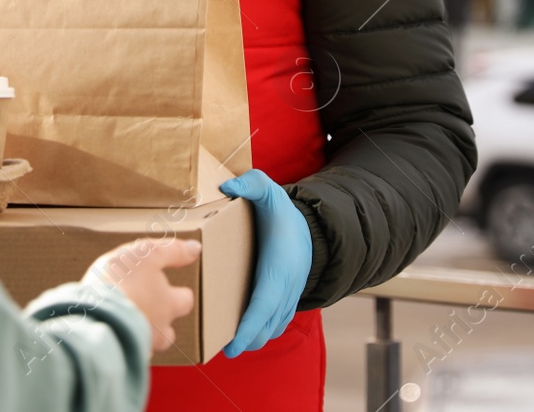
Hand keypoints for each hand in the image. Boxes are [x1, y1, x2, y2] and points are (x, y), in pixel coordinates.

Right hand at [86, 238, 201, 352]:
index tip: (173, 288)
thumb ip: (172, 251)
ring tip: (128, 323)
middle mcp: (159, 328)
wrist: (93, 315)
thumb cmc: (120, 282)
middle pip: (169, 332)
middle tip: (150, 309)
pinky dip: (121, 343)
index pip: (185, 301)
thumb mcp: (146, 254)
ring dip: (141, 334)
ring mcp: (140, 345)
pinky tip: (111, 333)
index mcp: (168, 304)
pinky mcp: (120, 355)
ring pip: (147, 343)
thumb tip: (195, 248)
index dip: (180, 294)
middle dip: (163, 322)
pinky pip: (125, 352)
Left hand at [220, 168, 311, 357]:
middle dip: (246, 340)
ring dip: (253, 338)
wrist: (312, 228)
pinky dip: (263, 332)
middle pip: (267, 325)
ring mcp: (289, 296)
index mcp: (279, 267)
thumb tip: (225, 187)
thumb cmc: (283, 213)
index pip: (264, 304)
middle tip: (221, 348)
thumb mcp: (268, 191)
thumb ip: (250, 184)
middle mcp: (287, 287)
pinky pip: (277, 323)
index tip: (233, 345)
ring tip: (229, 344)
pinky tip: (245, 335)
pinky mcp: (288, 300)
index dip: (249, 327)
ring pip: (272, 328)